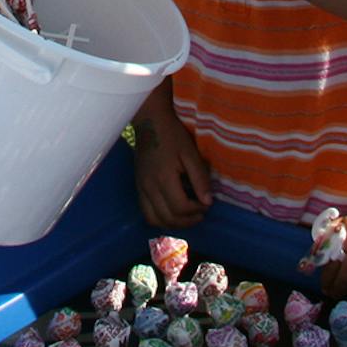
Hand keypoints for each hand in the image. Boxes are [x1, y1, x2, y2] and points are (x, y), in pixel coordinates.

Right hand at [131, 108, 212, 227]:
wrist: (150, 123)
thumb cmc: (173, 135)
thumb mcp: (191, 153)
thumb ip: (200, 178)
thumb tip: (208, 202)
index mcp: (163, 178)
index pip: (180, 207)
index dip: (196, 211)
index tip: (206, 204)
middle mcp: (149, 187)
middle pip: (167, 218)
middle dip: (187, 220)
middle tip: (201, 213)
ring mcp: (141, 188)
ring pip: (154, 220)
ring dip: (173, 224)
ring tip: (187, 216)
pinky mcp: (138, 187)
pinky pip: (146, 213)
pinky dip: (160, 219)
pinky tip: (172, 212)